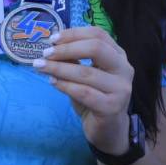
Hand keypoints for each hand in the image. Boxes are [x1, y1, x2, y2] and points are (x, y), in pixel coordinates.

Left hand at [33, 26, 133, 153]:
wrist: (108, 130)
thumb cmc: (95, 98)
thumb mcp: (83, 74)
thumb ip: (73, 59)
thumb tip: (53, 45)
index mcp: (118, 56)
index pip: (98, 34)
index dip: (74, 34)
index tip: (52, 39)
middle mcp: (124, 69)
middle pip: (97, 48)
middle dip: (67, 49)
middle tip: (46, 53)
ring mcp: (120, 89)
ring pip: (86, 72)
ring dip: (59, 68)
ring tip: (41, 67)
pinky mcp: (112, 107)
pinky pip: (84, 92)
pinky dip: (65, 85)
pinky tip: (53, 82)